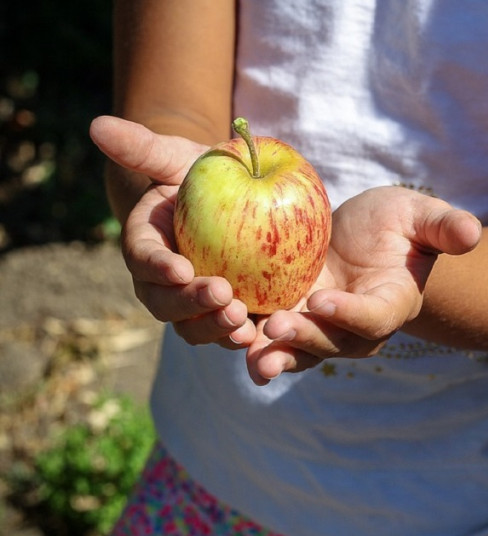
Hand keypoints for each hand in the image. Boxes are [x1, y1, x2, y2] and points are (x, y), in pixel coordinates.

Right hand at [89, 116, 256, 346]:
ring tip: (243, 323)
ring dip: (216, 329)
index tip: (180, 269)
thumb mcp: (178, 157)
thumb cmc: (202, 175)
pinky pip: (230, 334)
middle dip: (190, 305)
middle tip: (223, 295)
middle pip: (166, 304)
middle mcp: (164, 283)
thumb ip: (144, 147)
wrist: (233, 201)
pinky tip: (265, 338)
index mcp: (146, 246)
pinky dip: (243, 342)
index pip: (143, 259)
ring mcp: (194, 305)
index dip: (158, 267)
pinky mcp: (227, 315)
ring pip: (195, 328)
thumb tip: (98, 125)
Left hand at [245, 186, 481, 383]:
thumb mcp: (420, 216)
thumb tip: (471, 233)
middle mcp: (357, 327)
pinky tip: (225, 335)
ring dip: (275, 354)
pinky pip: (272, 337)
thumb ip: (443, 226)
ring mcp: (322, 328)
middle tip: (276, 327)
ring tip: (249, 354)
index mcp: (392, 303)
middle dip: (305, 339)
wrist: (364, 238)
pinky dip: (251, 340)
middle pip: (332, 343)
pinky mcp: (292, 319)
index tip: (324, 300)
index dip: (351, 314)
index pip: (374, 317)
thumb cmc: (398, 224)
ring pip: (300, 351)